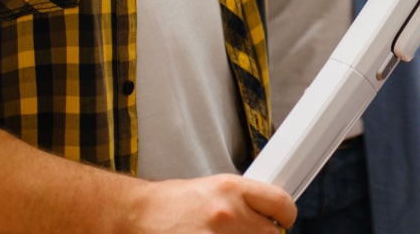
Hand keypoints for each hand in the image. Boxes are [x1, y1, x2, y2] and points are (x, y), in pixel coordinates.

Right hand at [120, 175, 295, 232]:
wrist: (134, 214)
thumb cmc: (168, 205)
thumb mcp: (210, 190)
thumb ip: (240, 202)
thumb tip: (267, 217)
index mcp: (230, 188)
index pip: (280, 203)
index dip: (285, 215)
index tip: (282, 221)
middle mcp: (227, 212)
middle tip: (245, 233)